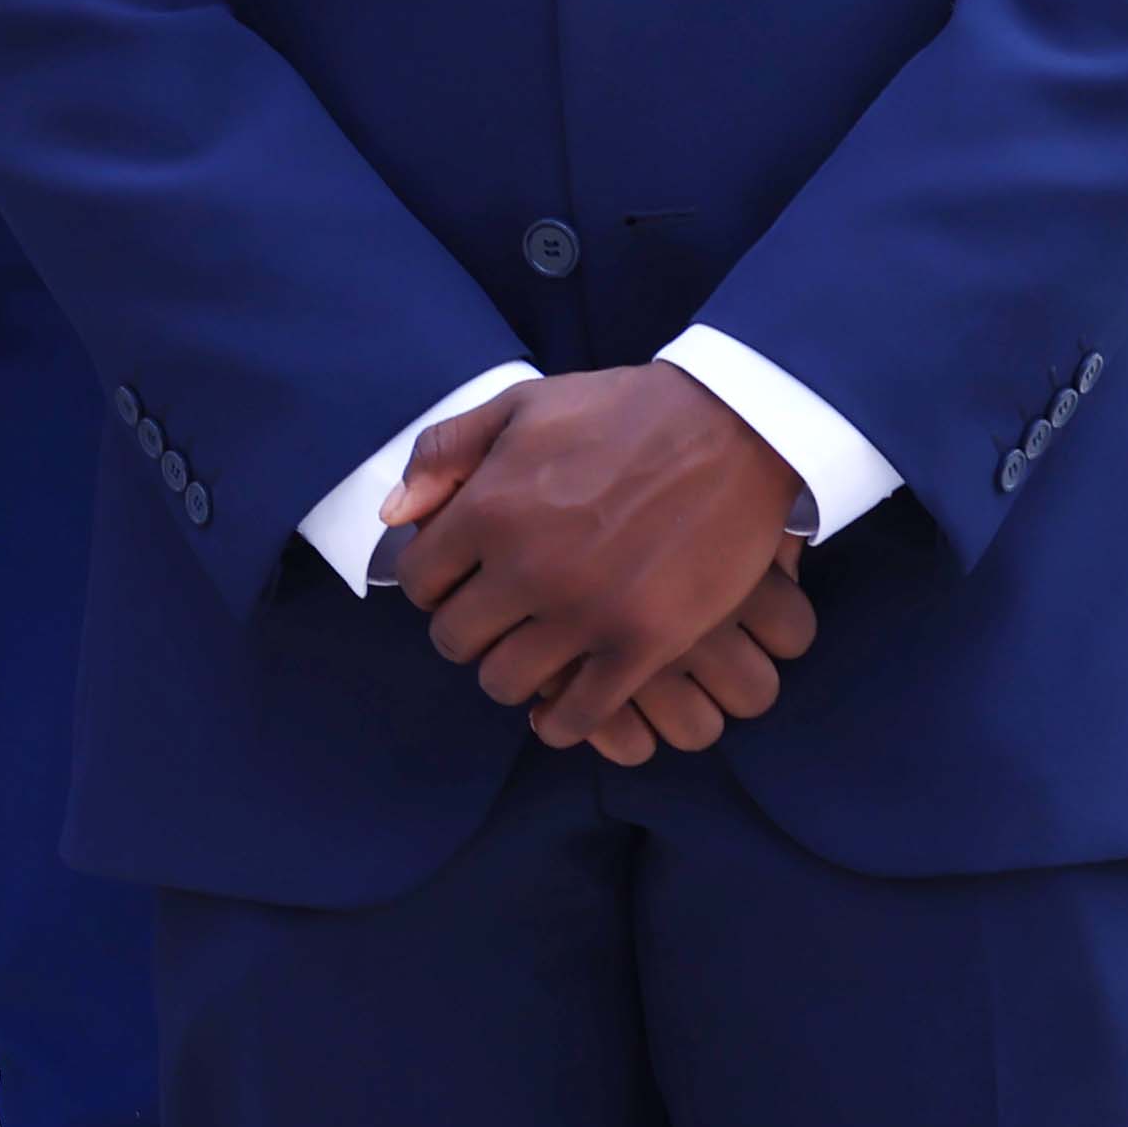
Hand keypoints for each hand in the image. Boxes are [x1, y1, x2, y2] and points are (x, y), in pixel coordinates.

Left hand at [386, 366, 812, 756]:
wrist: (732, 428)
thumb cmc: (621, 413)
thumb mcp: (521, 405)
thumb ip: (445, 453)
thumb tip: (395, 515)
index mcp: (489, 508)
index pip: (419, 582)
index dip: (432, 586)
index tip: (457, 583)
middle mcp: (528, 567)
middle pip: (455, 639)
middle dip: (466, 631)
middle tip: (493, 621)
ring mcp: (587, 612)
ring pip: (505, 682)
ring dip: (508, 673)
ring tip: (529, 654)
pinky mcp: (644, 644)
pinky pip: (578, 714)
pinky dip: (560, 720)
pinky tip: (560, 706)